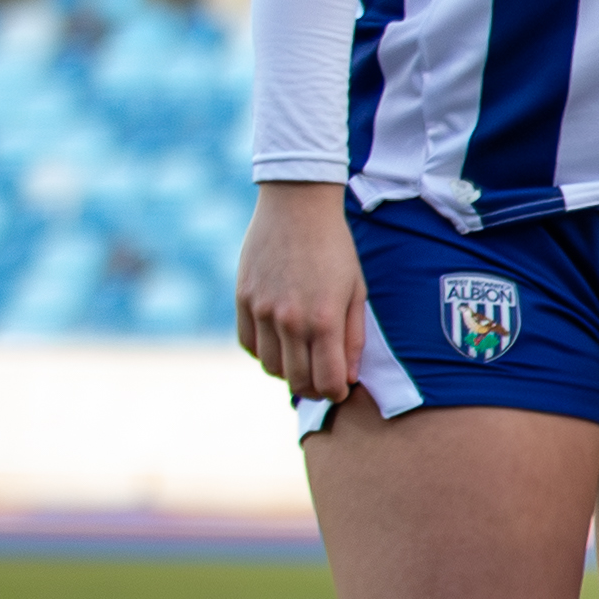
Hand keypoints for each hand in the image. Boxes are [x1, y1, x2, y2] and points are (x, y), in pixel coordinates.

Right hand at [236, 178, 369, 404]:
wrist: (296, 207)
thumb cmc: (335, 248)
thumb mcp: (356, 291)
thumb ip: (352, 338)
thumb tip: (347, 378)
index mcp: (324, 320)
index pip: (326, 381)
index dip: (335, 392)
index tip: (340, 388)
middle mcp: (290, 320)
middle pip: (297, 380)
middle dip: (313, 387)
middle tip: (322, 379)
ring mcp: (262, 311)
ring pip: (270, 366)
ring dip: (287, 370)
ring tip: (302, 358)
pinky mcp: (242, 299)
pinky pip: (248, 344)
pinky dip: (263, 351)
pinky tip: (279, 340)